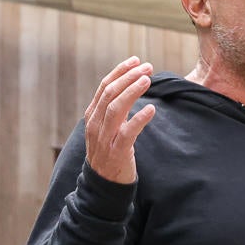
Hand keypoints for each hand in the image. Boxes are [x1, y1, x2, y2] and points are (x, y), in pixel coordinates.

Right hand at [85, 57, 156, 183]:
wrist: (104, 185)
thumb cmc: (110, 151)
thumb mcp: (108, 128)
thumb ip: (114, 109)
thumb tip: (131, 86)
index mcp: (93, 116)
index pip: (104, 87)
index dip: (120, 71)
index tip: (136, 60)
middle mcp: (95, 125)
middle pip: (109, 94)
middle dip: (129, 77)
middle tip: (148, 67)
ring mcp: (104, 139)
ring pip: (115, 109)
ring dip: (132, 91)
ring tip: (147, 80)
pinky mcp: (116, 152)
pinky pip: (127, 132)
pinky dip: (139, 119)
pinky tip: (152, 109)